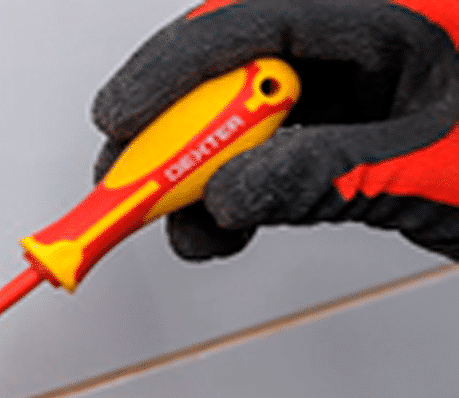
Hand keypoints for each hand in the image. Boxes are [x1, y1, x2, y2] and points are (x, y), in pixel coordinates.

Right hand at [93, 0, 458, 260]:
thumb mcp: (434, 167)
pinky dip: (231, 197)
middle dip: (173, 130)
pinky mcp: (342, 135)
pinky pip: (264, 155)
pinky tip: (219, 227)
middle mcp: (364, 44)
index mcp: (395, 12)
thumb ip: (326, 174)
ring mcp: (351, 91)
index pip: (256, 20)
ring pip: (240, 118)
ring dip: (196, 176)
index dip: (173, 68)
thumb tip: (230, 194)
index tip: (120, 117)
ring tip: (184, 225)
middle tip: (130, 182)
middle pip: (234, 69)